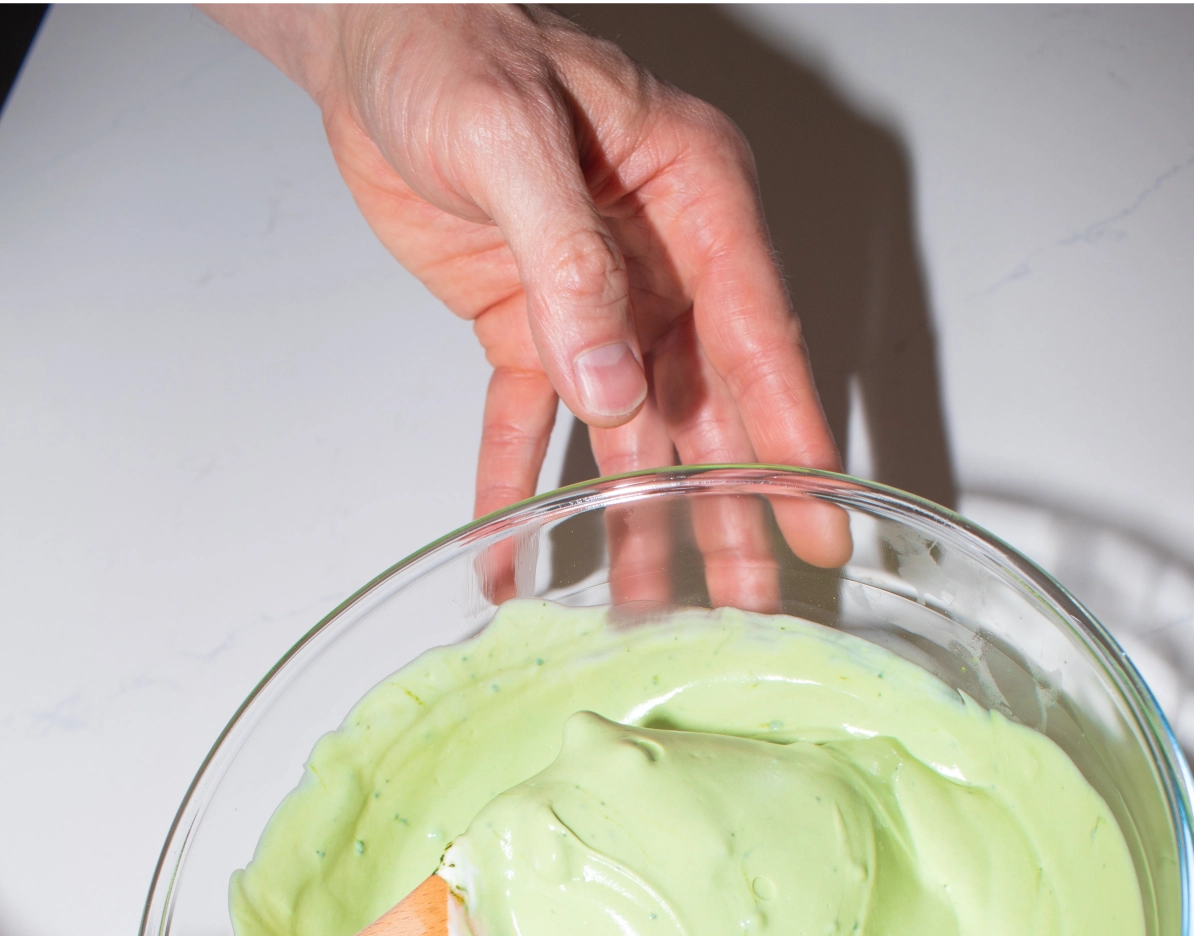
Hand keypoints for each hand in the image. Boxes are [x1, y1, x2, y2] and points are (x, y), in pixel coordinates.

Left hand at [198, 1, 846, 583]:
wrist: (366, 36)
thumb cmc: (449, 43)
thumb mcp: (509, 136)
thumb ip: (566, 260)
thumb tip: (611, 384)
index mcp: (692, 193)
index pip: (755, 329)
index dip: (787, 431)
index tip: (815, 514)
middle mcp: (662, 258)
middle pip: (709, 404)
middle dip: (730, 507)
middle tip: (748, 601)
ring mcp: (599, 301)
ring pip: (633, 432)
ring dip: (637, 520)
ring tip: (648, 609)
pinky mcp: (530, 329)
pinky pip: (530, 423)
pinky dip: (520, 486)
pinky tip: (518, 552)